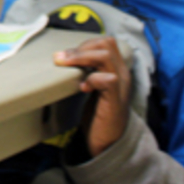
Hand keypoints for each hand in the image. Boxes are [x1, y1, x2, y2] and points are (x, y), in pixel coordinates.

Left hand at [53, 36, 130, 156]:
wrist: (108, 142)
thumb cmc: (97, 113)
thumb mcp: (91, 86)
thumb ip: (85, 71)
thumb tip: (62, 56)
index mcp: (116, 69)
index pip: (106, 42)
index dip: (85, 43)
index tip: (67, 54)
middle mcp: (121, 74)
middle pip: (107, 43)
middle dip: (81, 46)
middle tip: (62, 58)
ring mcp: (121, 86)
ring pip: (106, 56)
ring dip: (81, 57)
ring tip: (65, 64)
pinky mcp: (115, 101)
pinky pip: (109, 79)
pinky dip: (92, 79)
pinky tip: (82, 87)